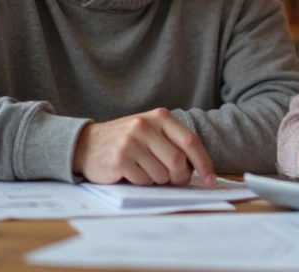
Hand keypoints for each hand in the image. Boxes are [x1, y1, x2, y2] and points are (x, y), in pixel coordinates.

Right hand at [72, 108, 216, 187]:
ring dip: (157, 180)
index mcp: (160, 116)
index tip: (211, 181)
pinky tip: (130, 172)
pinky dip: (141, 182)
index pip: (191, 142)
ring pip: (161, 174)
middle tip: (174, 181)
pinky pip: (143, 180)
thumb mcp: (150, 131)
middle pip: (178, 162)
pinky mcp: (119, 159)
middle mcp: (146, 126)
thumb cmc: (126, 140)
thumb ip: (173, 143)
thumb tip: (196, 170)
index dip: (204, 164)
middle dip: (180, 177)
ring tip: (144, 170)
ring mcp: (131, 142)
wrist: (86, 143)